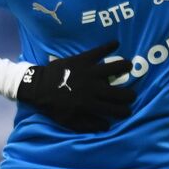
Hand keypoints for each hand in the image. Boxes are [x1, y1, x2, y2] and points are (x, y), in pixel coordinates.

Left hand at [16, 40, 133, 132]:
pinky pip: (98, 51)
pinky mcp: (82, 60)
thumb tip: (106, 126)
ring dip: (123, 66)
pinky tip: (116, 42)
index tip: (127, 110)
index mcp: (90, 104)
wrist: (38, 87)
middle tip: (130, 94)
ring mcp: (89, 72)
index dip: (124, 112)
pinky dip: (108, 46)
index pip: (114, 110)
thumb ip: (88, 125)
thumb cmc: (53, 106)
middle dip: (129, 95)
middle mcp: (93, 88)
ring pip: (113, 68)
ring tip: (128, 65)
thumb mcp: (68, 121)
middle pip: (119, 92)